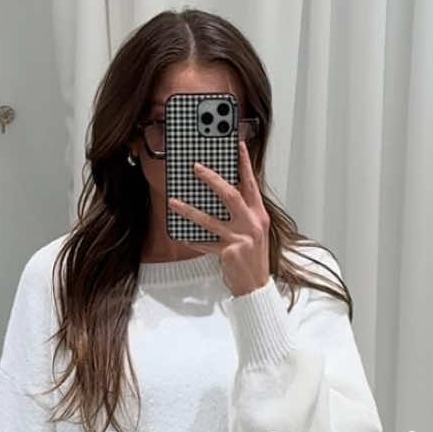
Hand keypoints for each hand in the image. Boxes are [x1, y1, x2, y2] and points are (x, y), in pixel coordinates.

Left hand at [166, 137, 270, 296]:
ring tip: (173, 201)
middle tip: (196, 168)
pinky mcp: (229, 252)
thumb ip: (243, 212)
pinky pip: (205, 243)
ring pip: (210, 219)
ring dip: (189, 210)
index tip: (238, 146)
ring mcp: (241, 238)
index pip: (251, 184)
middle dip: (211, 179)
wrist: (257, 285)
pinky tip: (181, 234)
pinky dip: (192, 238)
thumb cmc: (253, 257)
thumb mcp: (254, 230)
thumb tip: (224, 192)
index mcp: (259, 215)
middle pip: (230, 195)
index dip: (245, 164)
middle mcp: (252, 223)